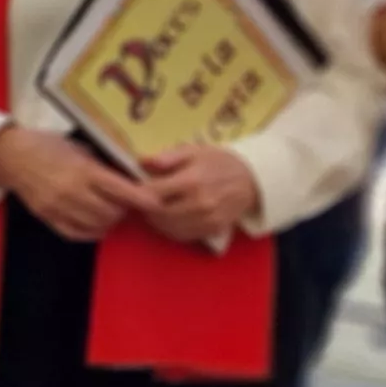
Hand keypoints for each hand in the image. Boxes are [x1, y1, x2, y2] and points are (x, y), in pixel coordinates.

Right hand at [0, 125, 147, 243]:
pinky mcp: (47, 217)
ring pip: (96, 225)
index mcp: (83, 170)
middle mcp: (72, 191)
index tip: (156, 203)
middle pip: (111, 212)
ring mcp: (58, 207)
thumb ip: (100, 165)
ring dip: (109, 221)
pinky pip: (76, 233)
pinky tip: (96, 225)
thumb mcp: (79, 148)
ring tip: (110, 212)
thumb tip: (128, 177)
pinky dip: (91, 232)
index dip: (141, 198)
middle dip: (124, 210)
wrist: (11, 156)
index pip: (119, 189)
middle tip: (126, 203)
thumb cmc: (48, 146)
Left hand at [136, 144, 261, 244]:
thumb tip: (142, 162)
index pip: (153, 193)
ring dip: (156, 221)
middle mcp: (199, 203)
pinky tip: (169, 220)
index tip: (133, 189)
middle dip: (146, 208)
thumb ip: (168, 157)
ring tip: (154, 210)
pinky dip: (171, 230)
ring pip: (168, 227)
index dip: (138, 192)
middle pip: (158, 213)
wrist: (252, 178)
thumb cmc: (218, 162)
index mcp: (192, 180)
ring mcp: (207, 219)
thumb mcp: (195, 151)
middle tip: (142, 202)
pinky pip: (183, 236)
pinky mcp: (213, 229)